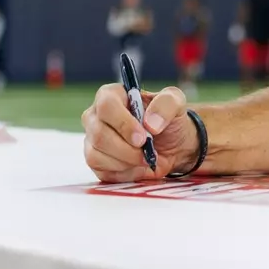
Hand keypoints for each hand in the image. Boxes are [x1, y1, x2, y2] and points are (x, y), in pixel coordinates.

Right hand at [81, 83, 197, 182]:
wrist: (173, 145)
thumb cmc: (168, 119)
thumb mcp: (175, 102)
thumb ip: (166, 104)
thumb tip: (151, 123)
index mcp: (111, 95)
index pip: (106, 106)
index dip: (123, 123)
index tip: (142, 138)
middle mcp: (96, 116)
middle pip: (99, 134)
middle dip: (127, 149)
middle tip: (146, 152)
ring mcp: (93, 140)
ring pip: (97, 155)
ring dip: (126, 162)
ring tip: (144, 158)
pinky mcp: (96, 161)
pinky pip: (102, 172)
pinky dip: (125, 173)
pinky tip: (137, 166)